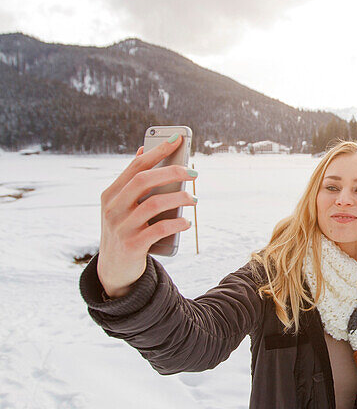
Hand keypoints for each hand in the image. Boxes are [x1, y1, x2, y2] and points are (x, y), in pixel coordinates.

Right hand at [96, 135, 196, 297]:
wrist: (113, 270)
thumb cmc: (124, 230)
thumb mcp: (121, 206)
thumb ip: (131, 181)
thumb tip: (143, 149)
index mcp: (110, 194)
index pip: (136, 166)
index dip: (158, 150)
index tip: (178, 139)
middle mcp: (113, 208)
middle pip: (144, 180)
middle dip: (172, 172)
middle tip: (193, 172)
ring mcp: (121, 227)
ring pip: (154, 204)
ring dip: (179, 198)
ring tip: (194, 199)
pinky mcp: (132, 246)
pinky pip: (159, 229)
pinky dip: (177, 223)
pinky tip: (187, 221)